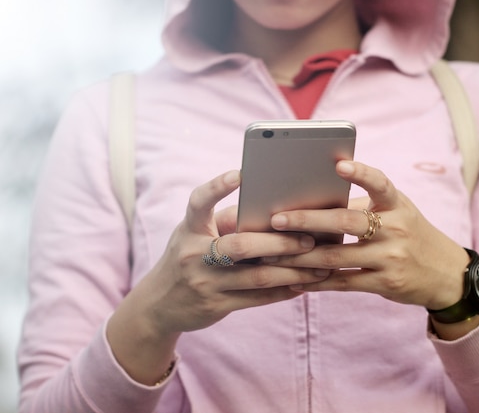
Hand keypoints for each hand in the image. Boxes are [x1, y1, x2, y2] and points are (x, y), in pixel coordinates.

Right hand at [107, 170, 328, 383]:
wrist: (158, 305)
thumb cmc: (187, 258)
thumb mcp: (193, 235)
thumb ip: (226, 221)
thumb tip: (275, 209)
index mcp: (189, 229)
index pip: (199, 203)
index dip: (217, 187)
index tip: (240, 174)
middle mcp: (193, 254)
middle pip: (242, 245)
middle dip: (280, 242)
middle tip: (310, 239)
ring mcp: (205, 283)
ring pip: (257, 276)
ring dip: (293, 270)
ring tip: (320, 265)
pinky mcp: (216, 306)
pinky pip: (257, 298)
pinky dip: (284, 290)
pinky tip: (304, 284)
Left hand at [265, 161, 469, 310]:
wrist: (445, 274)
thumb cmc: (411, 234)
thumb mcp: (398, 213)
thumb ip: (364, 207)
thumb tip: (313, 201)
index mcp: (397, 204)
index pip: (380, 183)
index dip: (361, 173)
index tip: (338, 165)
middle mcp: (396, 229)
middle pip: (347, 222)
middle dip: (309, 220)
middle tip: (278, 219)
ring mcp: (392, 258)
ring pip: (338, 257)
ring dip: (301, 257)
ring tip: (273, 254)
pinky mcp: (386, 283)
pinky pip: (344, 282)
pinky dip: (318, 281)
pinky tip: (296, 279)